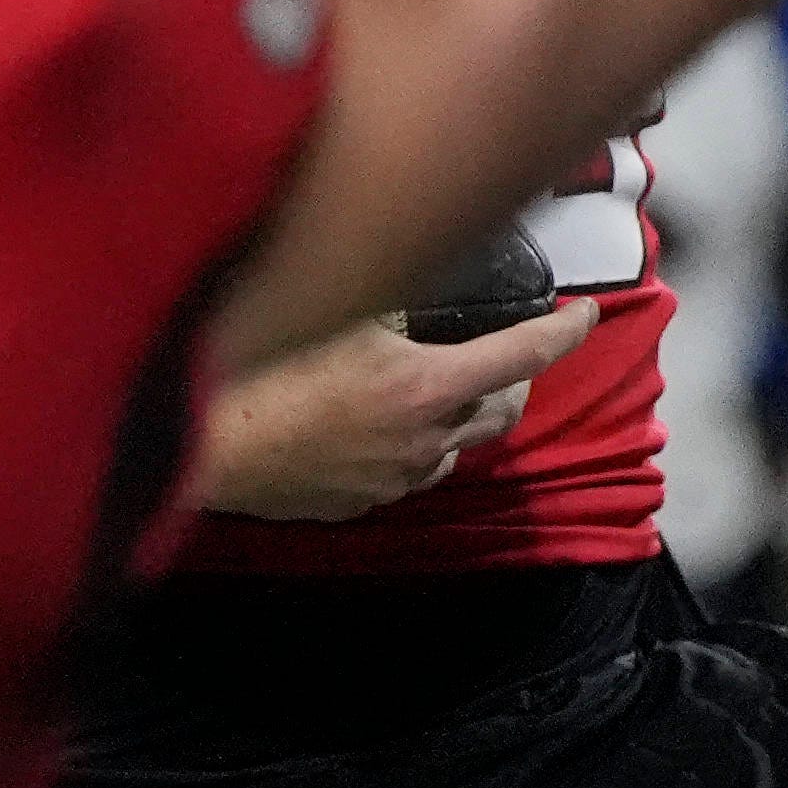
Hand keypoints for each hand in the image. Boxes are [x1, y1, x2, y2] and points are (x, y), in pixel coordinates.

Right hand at [193, 301, 596, 519]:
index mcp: (427, 386)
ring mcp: (393, 480)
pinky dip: (413, 446)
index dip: (562, 332)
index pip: (522, 355)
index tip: (582, 315)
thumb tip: (417, 283)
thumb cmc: (265, 366)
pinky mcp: (359, 504)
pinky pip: (408, 473)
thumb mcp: (340, 311)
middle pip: (501, 413)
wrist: (204, 442)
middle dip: (514, 382)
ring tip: (435, 389)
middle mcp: (424, 441)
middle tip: (506, 356)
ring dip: (459, 417)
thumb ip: (394, 302)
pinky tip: (378, 425)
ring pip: (454, 449)